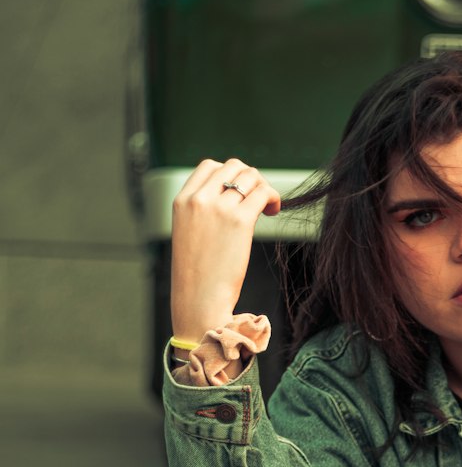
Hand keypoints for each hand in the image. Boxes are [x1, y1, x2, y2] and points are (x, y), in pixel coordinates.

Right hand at [170, 158, 281, 341]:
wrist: (198, 300)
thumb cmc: (197, 276)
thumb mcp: (189, 234)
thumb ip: (202, 211)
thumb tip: (231, 196)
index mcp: (182, 200)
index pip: (209, 166)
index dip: (229, 175)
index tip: (239, 193)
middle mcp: (198, 199)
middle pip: (233, 166)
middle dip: (250, 178)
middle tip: (257, 200)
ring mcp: (219, 208)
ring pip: (250, 176)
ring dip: (264, 187)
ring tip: (267, 207)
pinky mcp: (239, 221)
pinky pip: (263, 193)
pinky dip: (273, 198)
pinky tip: (273, 211)